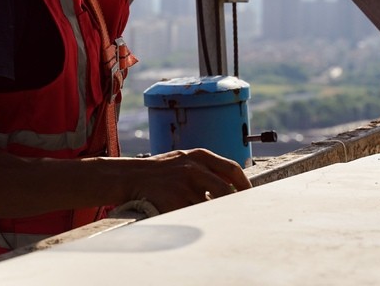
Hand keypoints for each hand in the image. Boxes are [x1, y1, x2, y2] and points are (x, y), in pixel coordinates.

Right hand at [124, 148, 251, 212]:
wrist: (130, 176)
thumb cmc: (159, 170)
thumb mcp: (183, 160)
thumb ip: (206, 168)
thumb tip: (232, 185)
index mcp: (199, 156)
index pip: (232, 169)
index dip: (244, 185)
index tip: (249, 196)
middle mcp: (194, 168)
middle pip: (225, 191)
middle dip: (233, 205)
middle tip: (238, 216)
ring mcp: (184, 185)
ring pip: (209, 206)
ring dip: (212, 215)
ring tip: (214, 222)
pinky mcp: (174, 201)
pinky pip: (193, 215)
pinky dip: (196, 221)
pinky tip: (194, 223)